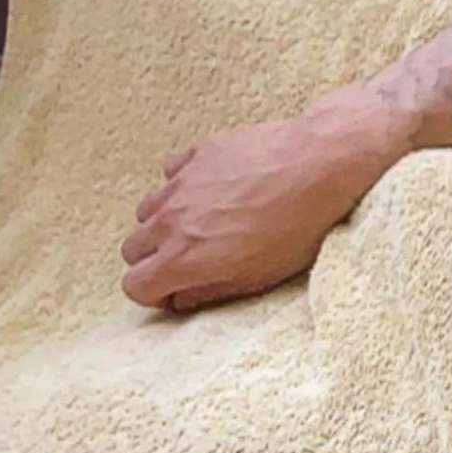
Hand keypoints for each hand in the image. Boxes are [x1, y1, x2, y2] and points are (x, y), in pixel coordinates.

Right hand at [120, 108, 374, 312]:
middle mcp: (171, 220)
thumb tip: (182, 299)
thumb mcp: (258, 276)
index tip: (177, 289)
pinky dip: (182, 186)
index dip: (154, 293)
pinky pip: (171, 174)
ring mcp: (181, 182)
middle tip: (188, 259)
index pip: (134, 285)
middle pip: (132, 248)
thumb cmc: (298, 227)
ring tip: (201, 224)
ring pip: (147, 210)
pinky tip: (214, 189)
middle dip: (153, 259)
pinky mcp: (198, 153)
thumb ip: (210, 290)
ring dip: (164, 222)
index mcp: (183, 258)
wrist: (319, 166)